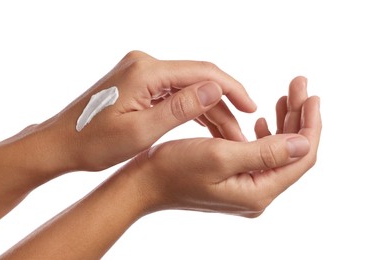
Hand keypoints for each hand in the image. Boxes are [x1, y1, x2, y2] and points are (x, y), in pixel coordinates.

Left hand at [41, 50, 255, 170]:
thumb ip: (179, 109)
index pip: (201, 72)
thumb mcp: (140, 132)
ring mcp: (139, 71)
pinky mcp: (137, 82)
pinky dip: (189, 108)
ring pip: (186, 87)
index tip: (250, 107)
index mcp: (145, 72)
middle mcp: (144, 63)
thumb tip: (214, 88)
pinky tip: (203, 125)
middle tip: (239, 133)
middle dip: (221, 104)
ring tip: (226, 135)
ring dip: (207, 109)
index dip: (231, 89)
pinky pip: (172, 91)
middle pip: (196, 79)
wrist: (60, 143)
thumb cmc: (92, 142)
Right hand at [131, 76, 320, 216]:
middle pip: (292, 152)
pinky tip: (262, 121)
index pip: (301, 156)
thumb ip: (265, 152)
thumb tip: (305, 143)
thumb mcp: (220, 155)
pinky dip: (265, 134)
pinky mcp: (234, 180)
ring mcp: (246, 188)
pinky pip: (260, 155)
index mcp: (258, 191)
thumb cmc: (174, 169)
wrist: (144, 184)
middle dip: (298, 116)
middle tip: (298, 85)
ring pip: (277, 151)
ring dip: (284, 123)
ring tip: (285, 96)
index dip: (310, 124)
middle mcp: (256, 194)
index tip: (311, 94)